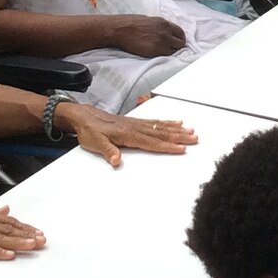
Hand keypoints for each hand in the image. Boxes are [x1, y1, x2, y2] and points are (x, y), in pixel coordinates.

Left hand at [62, 105, 196, 167]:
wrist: (83, 116)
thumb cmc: (89, 131)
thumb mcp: (95, 143)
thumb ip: (107, 151)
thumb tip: (116, 161)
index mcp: (128, 134)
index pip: (152, 142)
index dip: (167, 146)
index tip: (182, 148)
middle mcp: (135, 127)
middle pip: (161, 133)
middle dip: (179, 137)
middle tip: (195, 138)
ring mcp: (136, 124)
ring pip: (160, 127)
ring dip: (176, 129)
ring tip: (191, 131)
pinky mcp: (135, 122)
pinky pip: (155, 121)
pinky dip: (167, 122)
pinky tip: (176, 122)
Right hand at [110, 15, 186, 56]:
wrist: (119, 29)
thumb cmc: (130, 23)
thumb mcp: (150, 20)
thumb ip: (160, 26)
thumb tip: (166, 32)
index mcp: (164, 23)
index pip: (181, 32)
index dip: (179, 38)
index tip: (176, 41)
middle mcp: (165, 32)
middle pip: (181, 43)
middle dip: (177, 46)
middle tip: (171, 49)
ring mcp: (161, 42)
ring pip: (175, 51)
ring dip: (171, 52)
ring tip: (162, 52)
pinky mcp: (155, 51)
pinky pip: (166, 56)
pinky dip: (164, 56)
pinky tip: (157, 54)